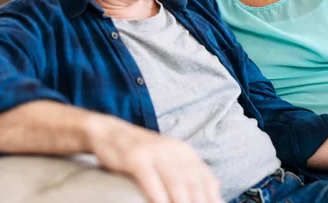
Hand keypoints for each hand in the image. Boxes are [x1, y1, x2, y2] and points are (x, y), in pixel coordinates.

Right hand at [85, 114, 220, 202]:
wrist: (110, 132)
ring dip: (182, 202)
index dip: (212, 198)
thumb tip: (217, 186)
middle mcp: (172, 150)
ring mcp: (154, 153)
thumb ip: (190, 170)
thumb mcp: (170, 156)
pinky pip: (151, 180)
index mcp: (184, 151)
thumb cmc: (142, 152)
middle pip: (193, 182)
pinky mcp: (136, 158)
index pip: (205, 178)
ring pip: (175, 181)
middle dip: (199, 202)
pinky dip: (158, 196)